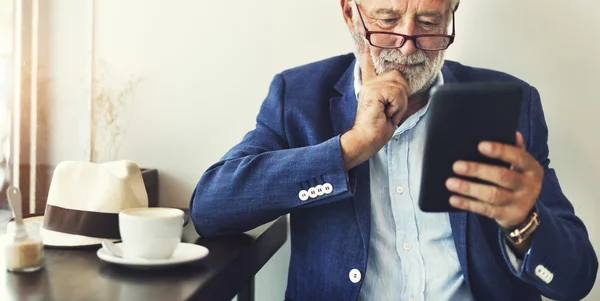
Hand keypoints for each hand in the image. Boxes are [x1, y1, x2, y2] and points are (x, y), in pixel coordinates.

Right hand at [340, 44, 409, 170]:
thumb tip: (424, 94)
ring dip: (400, 104)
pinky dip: (397, 107)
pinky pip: (397, 94)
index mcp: (371, 87)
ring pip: (400, 86)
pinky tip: (386, 114)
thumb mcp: (394, 112)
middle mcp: (369, 84)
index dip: (368, 53)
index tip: (366, 40)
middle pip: (398, 76)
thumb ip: (404, 100)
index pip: (369, 65)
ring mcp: (370, 87)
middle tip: (392, 111)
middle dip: (402, 95)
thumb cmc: (377, 130)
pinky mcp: (373, 92)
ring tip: (388, 114)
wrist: (365, 141)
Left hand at [445, 132, 543, 228]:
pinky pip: (485, 210)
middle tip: (457, 166)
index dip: (500, 151)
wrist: (524, 212)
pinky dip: (468, 204)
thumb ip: (515, 150)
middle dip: (478, 170)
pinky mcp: (506, 216)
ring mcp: (518, 202)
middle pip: (502, 176)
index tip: (480, 146)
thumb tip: (512, 132)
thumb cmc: (517, 180)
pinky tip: (453, 199)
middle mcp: (528, 185)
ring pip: (492, 195)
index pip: (518, 157)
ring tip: (450, 182)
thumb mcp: (520, 166)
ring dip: (469, 188)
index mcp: (532, 168)